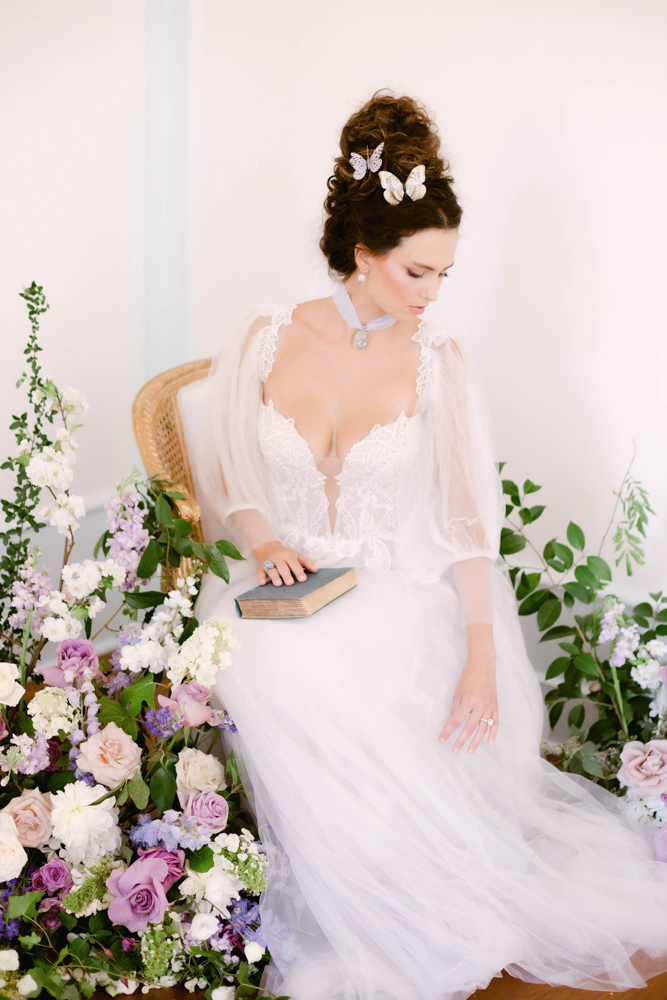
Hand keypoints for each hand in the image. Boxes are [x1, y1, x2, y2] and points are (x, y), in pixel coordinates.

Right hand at [253, 540, 316, 586]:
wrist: (267, 547)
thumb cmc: (285, 554)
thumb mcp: (296, 555)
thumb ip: (306, 562)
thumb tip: (315, 570)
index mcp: (288, 555)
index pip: (294, 563)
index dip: (298, 571)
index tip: (303, 579)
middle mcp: (278, 558)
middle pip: (282, 567)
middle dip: (286, 574)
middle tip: (290, 583)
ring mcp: (268, 562)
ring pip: (271, 569)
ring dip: (274, 576)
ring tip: (278, 584)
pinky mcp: (260, 566)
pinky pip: (259, 571)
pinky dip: (260, 577)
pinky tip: (262, 583)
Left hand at [439, 625, 497, 753]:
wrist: (483, 666)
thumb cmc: (468, 677)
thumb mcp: (458, 692)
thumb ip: (455, 708)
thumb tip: (451, 722)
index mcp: (468, 701)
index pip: (456, 720)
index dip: (448, 731)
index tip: (442, 739)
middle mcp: (480, 705)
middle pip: (469, 727)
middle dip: (461, 740)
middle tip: (455, 751)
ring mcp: (489, 707)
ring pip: (483, 728)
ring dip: (476, 741)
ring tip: (470, 751)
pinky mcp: (496, 706)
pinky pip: (495, 722)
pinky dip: (493, 733)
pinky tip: (489, 742)